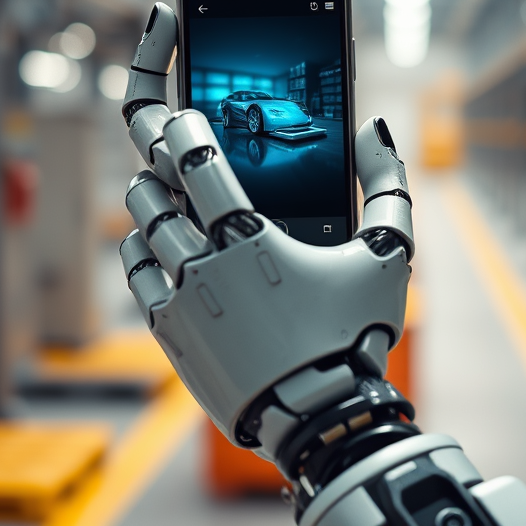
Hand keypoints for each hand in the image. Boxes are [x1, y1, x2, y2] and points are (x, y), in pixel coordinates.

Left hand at [117, 3, 416, 475]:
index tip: (191, 106)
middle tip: (161, 117)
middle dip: (156, 140)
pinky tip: (158, 232)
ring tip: (164, 173)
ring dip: (150, 189)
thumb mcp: (390, 256)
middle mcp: (201, 263)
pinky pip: (136, 269)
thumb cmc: (356, 335)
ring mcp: (177, 298)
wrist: (320, 419)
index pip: (195, 157)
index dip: (187, 122)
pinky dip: (142, 241)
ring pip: (140, 222)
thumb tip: (373, 128)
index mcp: (248, 237)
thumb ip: (388, 183)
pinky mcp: (167, 330)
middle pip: (154, 181)